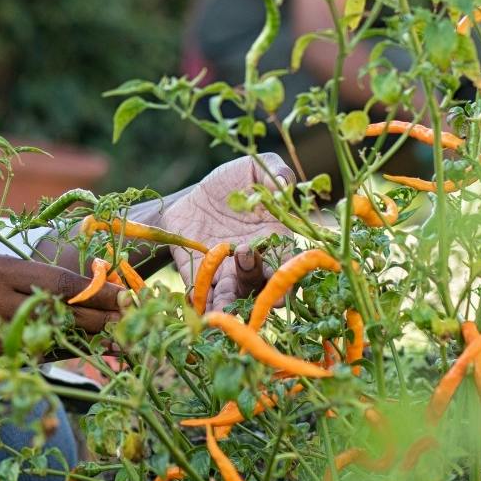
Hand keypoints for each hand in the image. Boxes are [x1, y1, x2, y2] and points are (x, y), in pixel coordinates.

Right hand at [0, 254, 124, 369]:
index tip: (126, 297)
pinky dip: (53, 355)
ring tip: (110, 338)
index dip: (97, 293)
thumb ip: (27, 280)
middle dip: (100, 321)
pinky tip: (68, 350)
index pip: (59, 283)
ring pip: (51, 341)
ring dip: (83, 342)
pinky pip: (32, 359)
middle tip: (129, 323)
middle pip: (62, 315)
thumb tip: (80, 293)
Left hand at [134, 154, 297, 312]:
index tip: (285, 279)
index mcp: (275, 240)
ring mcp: (229, 274)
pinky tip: (203, 310)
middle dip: (263, 291)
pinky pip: (205, 297)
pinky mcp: (202, 279)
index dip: (289, 273)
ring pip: (236, 296)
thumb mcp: (254, 170)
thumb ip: (275, 172)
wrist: (192, 198)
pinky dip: (205, 305)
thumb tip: (284, 184)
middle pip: (264, 284)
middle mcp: (255, 263)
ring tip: (224, 304)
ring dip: (233, 302)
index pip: (288, 262)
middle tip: (259, 285)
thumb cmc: (232, 183)